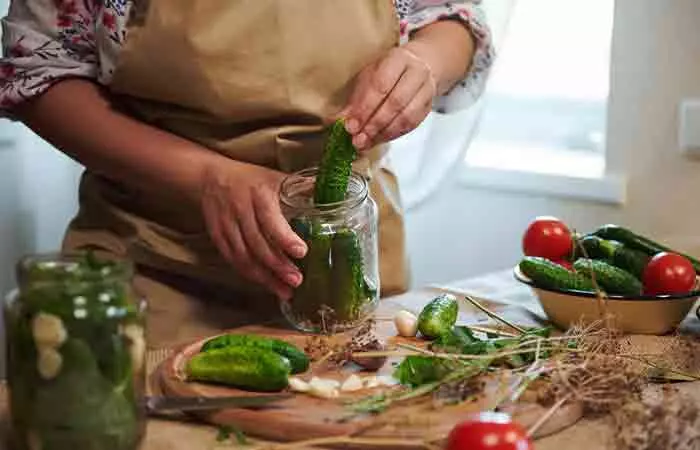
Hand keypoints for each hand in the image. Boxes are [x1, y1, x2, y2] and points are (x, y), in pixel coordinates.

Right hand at [199, 160, 306, 300]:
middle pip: (258, 244)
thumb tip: (331, 191)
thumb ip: (301, 186)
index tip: (301, 252)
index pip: (271, 220)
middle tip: (297, 280)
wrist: (210, 178)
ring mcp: (227, 225)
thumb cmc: (250, 179)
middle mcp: (240, 210)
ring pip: (244, 256)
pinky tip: (265, 283)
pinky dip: (249, 274)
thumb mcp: (274, 177)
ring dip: (265, 276)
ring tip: (285, 290)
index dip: (285, 238)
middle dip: (278, 266)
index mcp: (258, 194)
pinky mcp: (217, 237)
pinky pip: (233, 260)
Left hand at [342, 46, 436, 150]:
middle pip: (396, 102)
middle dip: (374, 124)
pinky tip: (379, 140)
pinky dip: (393, 135)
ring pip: (406, 116)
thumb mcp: (369, 77)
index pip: (381, 85)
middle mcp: (416, 74)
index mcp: (398, 60)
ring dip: (384, 133)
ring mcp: (426, 91)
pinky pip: (412, 124)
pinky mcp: (428, 107)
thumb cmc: (389, 71)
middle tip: (358, 139)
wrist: (420, 65)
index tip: (351, 125)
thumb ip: (355, 99)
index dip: (365, 108)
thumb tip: (334, 121)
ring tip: (366, 143)